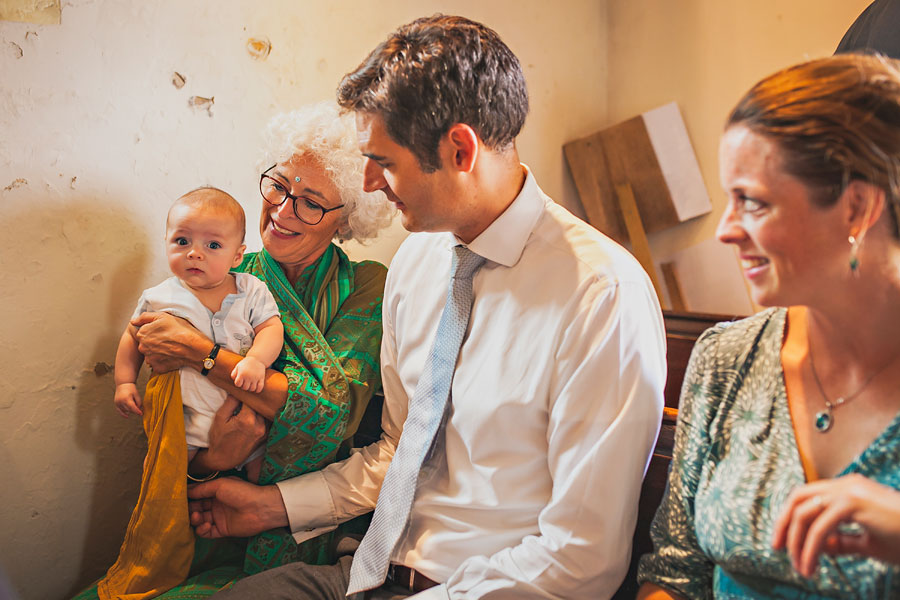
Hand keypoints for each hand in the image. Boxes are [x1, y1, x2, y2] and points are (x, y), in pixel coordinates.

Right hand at [113, 383, 142, 417]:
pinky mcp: (116, 404)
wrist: (123, 384)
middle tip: (139, 407)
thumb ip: (139, 402)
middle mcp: (121, 401)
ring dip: (130, 410)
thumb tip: (139, 409)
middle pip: (129, 409)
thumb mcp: (137, 394)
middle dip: (135, 410)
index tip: (141, 414)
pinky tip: (127, 416)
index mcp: (126, 398)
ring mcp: (117, 403)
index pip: (132, 407)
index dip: (137, 411)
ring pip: (125, 410)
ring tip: (133, 403)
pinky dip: (123, 414)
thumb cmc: (131, 388)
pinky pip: (119, 411)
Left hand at [131, 311, 207, 372]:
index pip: (142, 332)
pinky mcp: (157, 367)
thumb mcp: (163, 316)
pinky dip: (163, 360)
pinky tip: (171, 355)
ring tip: (171, 347)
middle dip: (154, 341)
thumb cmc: (180, 330)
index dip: (153, 331)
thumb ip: (145, 317)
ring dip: (158, 351)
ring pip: (151, 354)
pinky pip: (157, 363)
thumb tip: (133, 321)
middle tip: (168, 339)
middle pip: (145, 343)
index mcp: (142, 333)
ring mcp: (149, 358)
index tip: (163, 331)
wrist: (193, 347)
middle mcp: (142, 347)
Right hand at [188, 476, 287, 537]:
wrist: (260, 508)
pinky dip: (202, 530)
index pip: (196, 494)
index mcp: (216, 491)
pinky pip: (206, 532)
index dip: (187, 497)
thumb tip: (185, 490)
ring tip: (197, 516)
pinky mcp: (222, 530)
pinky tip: (206, 525)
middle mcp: (216, 504)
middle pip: (195, 508)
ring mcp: (218, 517)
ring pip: (198, 520)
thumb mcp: (220, 485)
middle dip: (188, 509)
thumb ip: (201, 489)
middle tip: (184, 510)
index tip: (176, 499)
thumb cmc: (242, 492)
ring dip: (194, 519)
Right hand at [203, 396, 266, 470]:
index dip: (246, 394)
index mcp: (247, 420)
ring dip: (258, 409)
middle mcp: (259, 426)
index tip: (243, 392)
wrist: (223, 459)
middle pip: (259, 406)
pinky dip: (262, 417)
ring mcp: (263, 432)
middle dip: (253, 401)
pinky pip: (267, 422)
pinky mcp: (265, 437)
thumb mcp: (220, 418)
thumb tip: (238, 391)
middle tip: (247, 398)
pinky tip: (255, 415)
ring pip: (264, 413)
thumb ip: (230, 402)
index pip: (251, 399)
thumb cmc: (219, 439)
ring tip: (250, 406)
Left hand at [231, 356, 266, 391]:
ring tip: (250, 385)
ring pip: (252, 389)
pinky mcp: (261, 378)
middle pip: (245, 388)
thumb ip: (233, 374)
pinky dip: (258, 390)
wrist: (257, 358)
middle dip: (244, 386)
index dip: (238, 383)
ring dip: (250, 388)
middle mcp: (249, 376)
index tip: (240, 381)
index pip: (238, 384)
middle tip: (245, 383)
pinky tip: (256, 389)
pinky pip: (260, 387)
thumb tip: (234, 381)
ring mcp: (256, 377)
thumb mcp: (238, 366)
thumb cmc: (245, 363)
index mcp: (242, 373)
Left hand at [772, 474, 899, 575]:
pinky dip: (811, 548)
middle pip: (798, 499)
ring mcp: (849, 492)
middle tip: (778, 549)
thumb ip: (842, 541)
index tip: (782, 541)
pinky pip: (821, 527)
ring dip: (798, 542)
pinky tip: (811, 565)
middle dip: (784, 525)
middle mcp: (845, 485)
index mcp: (847, 489)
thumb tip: (819, 547)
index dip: (789, 518)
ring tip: (801, 567)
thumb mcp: (867, 542)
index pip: (806, 497)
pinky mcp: (854, 504)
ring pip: (805, 514)